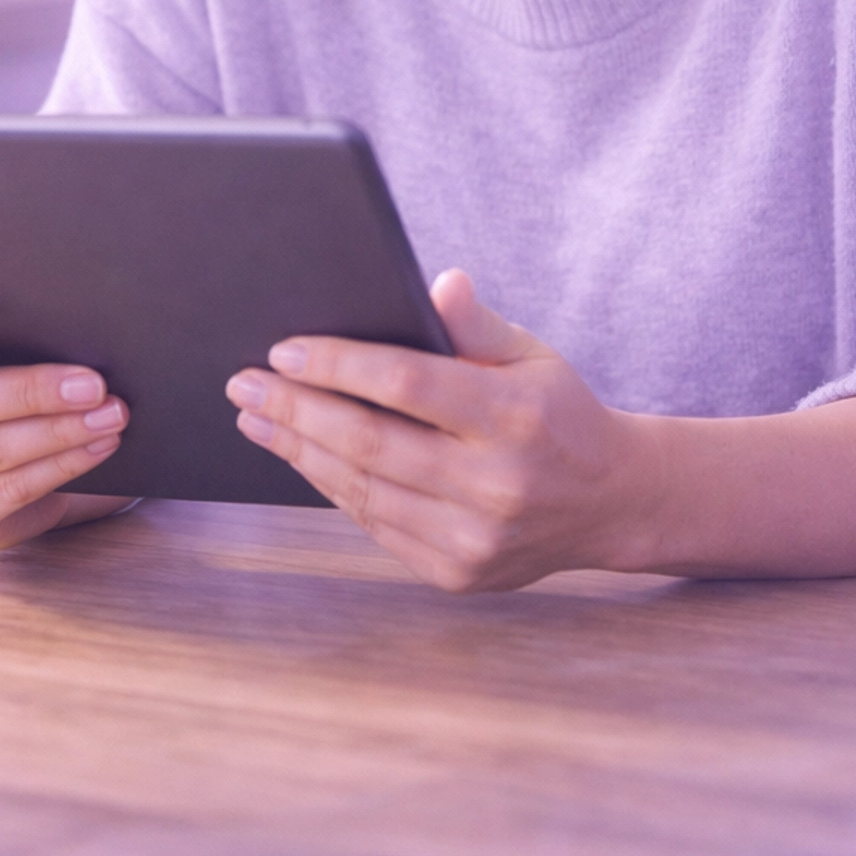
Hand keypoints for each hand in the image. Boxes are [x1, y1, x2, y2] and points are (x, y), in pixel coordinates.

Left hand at [226, 269, 651, 591]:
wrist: (612, 502)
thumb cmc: (558, 412)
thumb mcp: (532, 354)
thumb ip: (477, 324)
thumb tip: (440, 282)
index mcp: (516, 417)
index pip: (408, 384)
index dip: (338, 365)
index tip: (284, 349)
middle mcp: (497, 484)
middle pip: (371, 442)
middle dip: (297, 408)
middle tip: (243, 382)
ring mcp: (476, 538)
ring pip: (364, 489)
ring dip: (299, 450)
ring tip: (257, 417)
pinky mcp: (458, 573)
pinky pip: (377, 525)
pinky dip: (331, 487)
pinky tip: (301, 456)